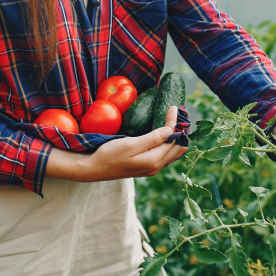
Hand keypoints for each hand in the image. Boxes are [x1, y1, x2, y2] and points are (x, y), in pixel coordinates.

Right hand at [45, 106, 187, 181]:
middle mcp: (156, 167)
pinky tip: (167, 137)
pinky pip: (164, 156)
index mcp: (154, 160)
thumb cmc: (110, 154)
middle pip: (177, 148)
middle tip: (181, 115)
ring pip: (172, 154)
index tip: (174, 107)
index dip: (175, 123)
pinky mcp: (146, 166)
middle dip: (181, 132)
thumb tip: (171, 130)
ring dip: (177, 139)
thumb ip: (152, 139)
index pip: (172, 139)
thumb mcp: (131, 144)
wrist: (95, 168)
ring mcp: (151, 168)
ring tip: (177, 124)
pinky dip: (169, 145)